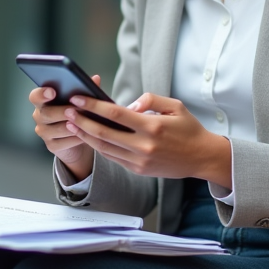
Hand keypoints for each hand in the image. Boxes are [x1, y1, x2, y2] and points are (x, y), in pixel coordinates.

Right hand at [30, 76, 100, 181]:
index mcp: (43, 101)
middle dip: (63, 111)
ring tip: (86, 122)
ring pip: (57, 128)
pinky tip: (86, 135)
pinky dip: (76, 138)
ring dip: (73, 125)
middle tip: (77, 108)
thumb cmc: (77, 115)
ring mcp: (44, 132)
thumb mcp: (81, 102)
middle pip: (47, 113)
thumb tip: (96, 79)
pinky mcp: (51, 146)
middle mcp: (39, 116)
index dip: (42, 94)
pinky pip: (63, 142)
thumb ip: (86, 90)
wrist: (77, 142)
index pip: (35, 96)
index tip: (52, 92)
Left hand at [64, 93, 232, 186]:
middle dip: (82, 121)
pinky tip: (89, 137)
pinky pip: (113, 157)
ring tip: (72, 124)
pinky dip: (99, 147)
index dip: (93, 106)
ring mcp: (140, 161)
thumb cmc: (189, 129)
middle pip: (104, 133)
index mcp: (152, 126)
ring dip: (85, 136)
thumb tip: (130, 104)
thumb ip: (151, 99)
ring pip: (104, 148)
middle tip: (67, 111)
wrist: (201, 158)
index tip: (78, 99)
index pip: (115, 114)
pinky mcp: (139, 170)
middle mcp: (144, 146)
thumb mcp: (175, 106)